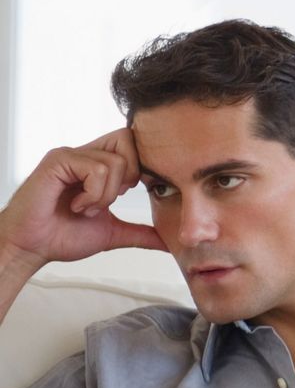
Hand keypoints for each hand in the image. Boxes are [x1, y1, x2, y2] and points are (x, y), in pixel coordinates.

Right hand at [0, 130, 166, 269]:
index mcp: (98, 165)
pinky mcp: (58, 160)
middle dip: (131, 176)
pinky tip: (76, 206)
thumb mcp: (112, 233)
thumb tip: (169, 241)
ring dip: (106, 195)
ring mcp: (70, 155)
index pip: (134, 145)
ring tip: (86, 209)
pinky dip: (93, 194)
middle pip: (129, 139)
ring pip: (116, 162)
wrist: (31, 248)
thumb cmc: (62, 237)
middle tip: (111, 200)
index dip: (142, 168)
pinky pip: (96, 169)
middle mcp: (85, 155)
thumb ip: (141, 232)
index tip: (129, 194)